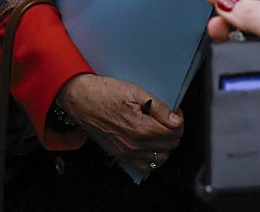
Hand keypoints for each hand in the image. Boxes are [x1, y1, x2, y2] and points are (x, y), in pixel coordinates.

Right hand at [56, 74, 182, 175]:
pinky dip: (152, 158)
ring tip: (159, 131)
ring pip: (160, 159)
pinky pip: (145, 167)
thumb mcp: (135, 92)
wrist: (81, 100)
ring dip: (164, 145)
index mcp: (141, 128)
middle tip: (167, 119)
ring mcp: (127, 153)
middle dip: (173, 131)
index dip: (178, 119)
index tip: (174, 112)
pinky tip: (149, 144)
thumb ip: (159, 108)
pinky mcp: (121, 156)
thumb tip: (175, 119)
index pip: (175, 131)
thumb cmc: (104, 93)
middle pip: (170, 145)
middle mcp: (135, 145)